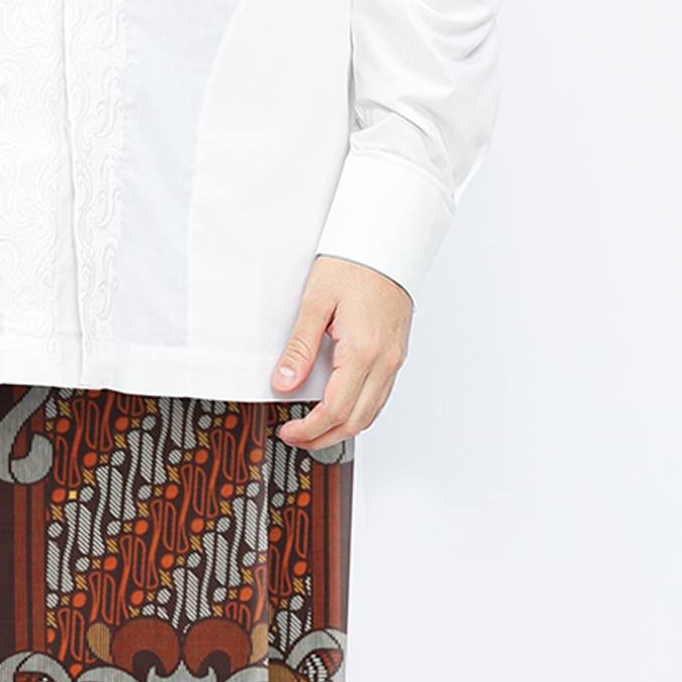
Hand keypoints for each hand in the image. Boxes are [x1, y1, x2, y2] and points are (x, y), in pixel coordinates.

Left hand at [271, 255, 412, 450]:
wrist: (384, 243)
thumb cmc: (353, 264)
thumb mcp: (314, 303)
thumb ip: (299, 349)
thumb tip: (285, 383)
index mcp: (362, 350)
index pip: (336, 409)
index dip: (310, 429)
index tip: (290, 432)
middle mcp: (384, 360)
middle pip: (356, 420)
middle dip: (324, 437)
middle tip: (298, 438)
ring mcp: (394, 359)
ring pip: (372, 413)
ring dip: (344, 429)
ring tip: (315, 430)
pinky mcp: (397, 354)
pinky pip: (380, 396)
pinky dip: (360, 411)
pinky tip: (341, 409)